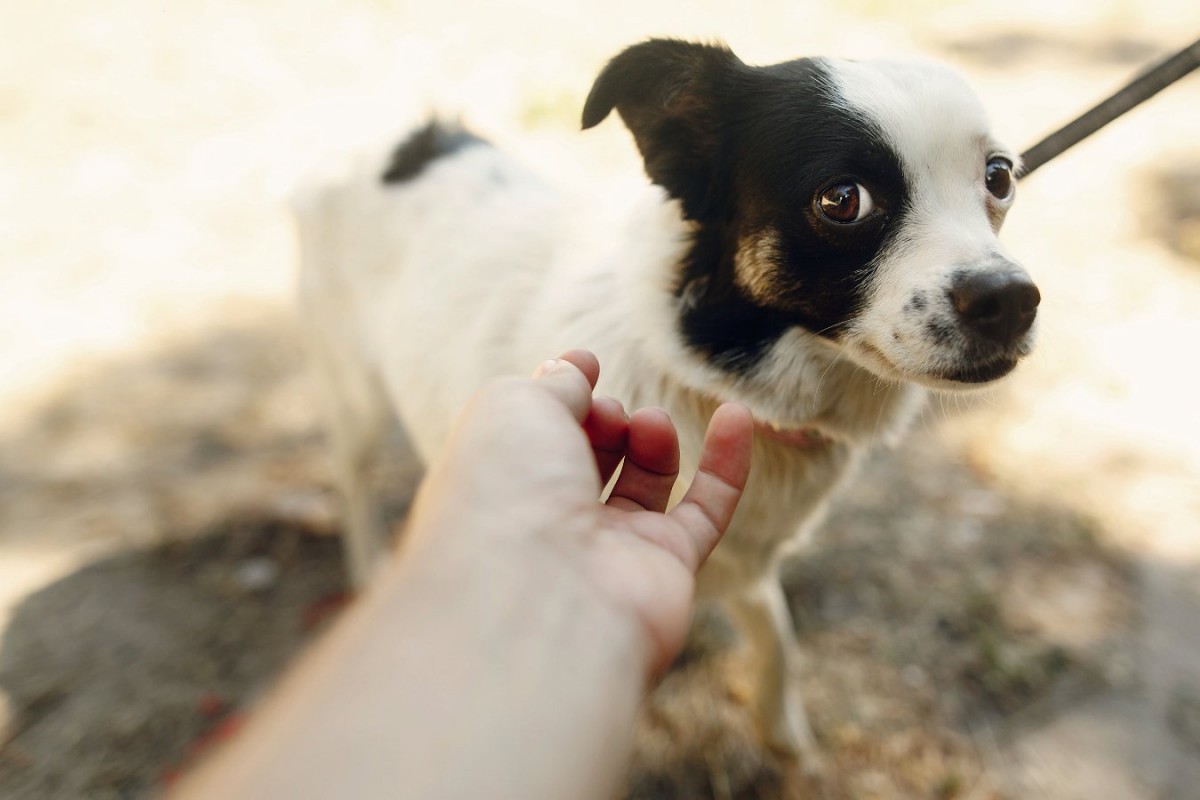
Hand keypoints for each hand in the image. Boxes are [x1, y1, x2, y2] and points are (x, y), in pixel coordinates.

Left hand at [406, 349, 752, 676]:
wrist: (538, 595)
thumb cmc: (506, 493)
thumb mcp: (514, 407)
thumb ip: (554, 384)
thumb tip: (577, 368)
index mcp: (498, 490)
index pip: (535, 438)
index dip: (561, 396)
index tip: (587, 363)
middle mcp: (549, 527)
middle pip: (589, 460)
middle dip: (604, 420)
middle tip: (609, 412)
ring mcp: (608, 552)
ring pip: (645, 484)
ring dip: (653, 438)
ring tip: (649, 424)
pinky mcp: (666, 570)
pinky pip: (706, 512)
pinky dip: (727, 464)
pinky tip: (736, 416)